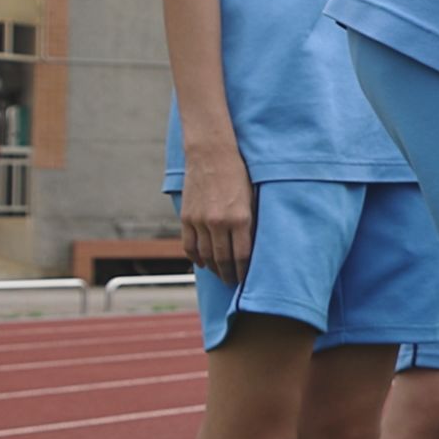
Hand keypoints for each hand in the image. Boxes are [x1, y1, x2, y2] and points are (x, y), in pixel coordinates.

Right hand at [179, 147, 255, 285]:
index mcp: (240, 218)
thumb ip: (250, 223)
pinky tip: (202, 263)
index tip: (245, 281)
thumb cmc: (238, 174)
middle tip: (232, 283)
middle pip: (223, 259)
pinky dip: (195, 257)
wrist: (211, 154)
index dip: (243, 272)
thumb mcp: (251, 198)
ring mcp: (200, 221)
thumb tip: (251, 247)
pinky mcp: (187, 217)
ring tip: (219, 274)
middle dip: (228, 275)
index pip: (242, 256)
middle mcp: (219, 223)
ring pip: (205, 255)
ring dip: (213, 268)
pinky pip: (189, 245)